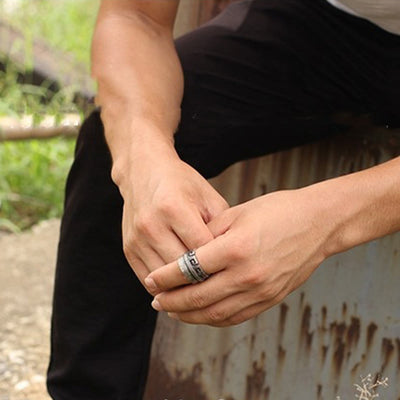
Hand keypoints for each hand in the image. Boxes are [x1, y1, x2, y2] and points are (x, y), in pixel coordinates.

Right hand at [118, 142, 228, 287]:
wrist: (144, 172)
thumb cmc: (181, 184)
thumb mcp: (208, 197)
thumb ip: (220, 228)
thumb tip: (229, 261)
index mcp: (174, 207)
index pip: (202, 249)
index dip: (220, 262)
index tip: (233, 271)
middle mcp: (151, 224)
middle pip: (182, 269)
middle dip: (203, 280)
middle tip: (221, 286)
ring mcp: (136, 238)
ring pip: (164, 280)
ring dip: (184, 289)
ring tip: (202, 291)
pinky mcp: (128, 249)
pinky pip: (148, 280)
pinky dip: (166, 288)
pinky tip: (181, 288)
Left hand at [145, 187, 331, 326]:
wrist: (318, 224)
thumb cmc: (278, 211)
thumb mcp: (238, 214)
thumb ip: (208, 235)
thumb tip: (184, 253)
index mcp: (235, 248)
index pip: (188, 269)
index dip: (165, 277)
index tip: (150, 280)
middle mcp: (247, 275)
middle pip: (197, 297)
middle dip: (171, 301)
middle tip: (155, 300)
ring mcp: (260, 291)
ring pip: (214, 313)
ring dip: (188, 315)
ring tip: (172, 311)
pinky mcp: (270, 299)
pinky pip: (234, 317)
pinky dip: (212, 318)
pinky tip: (200, 314)